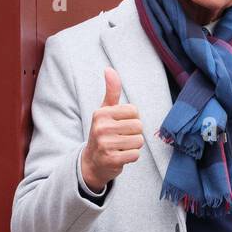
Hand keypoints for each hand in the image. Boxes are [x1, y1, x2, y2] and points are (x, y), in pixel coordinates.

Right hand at [80, 68, 143, 191]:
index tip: (121, 126)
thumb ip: (111, 91)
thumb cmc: (103, 133)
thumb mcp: (105, 111)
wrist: (92, 163)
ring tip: (120, 147)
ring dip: (133, 146)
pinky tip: (120, 156)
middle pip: (138, 126)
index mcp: (102, 113)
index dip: (132, 119)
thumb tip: (109, 69)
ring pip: (139, 141)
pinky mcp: (111, 159)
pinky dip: (131, 157)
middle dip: (134, 134)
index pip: (134, 111)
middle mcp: (101, 127)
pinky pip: (135, 155)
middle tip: (121, 138)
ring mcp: (105, 144)